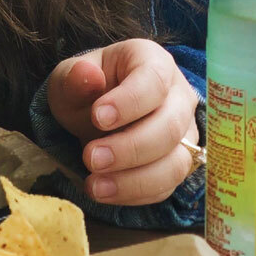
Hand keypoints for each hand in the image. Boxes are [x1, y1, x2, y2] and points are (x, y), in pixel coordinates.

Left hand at [46, 38, 199, 205]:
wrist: (95, 113)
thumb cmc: (87, 88)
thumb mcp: (70, 78)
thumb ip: (75, 77)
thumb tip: (88, 76)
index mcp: (153, 62)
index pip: (153, 81)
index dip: (128, 102)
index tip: (97, 117)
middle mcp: (178, 96)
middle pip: (169, 127)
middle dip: (129, 148)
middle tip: (91, 158)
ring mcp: (185, 133)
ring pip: (175, 163)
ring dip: (135, 180)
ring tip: (95, 185)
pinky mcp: (179, 164)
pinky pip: (167, 186)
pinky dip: (136, 193)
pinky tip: (106, 191)